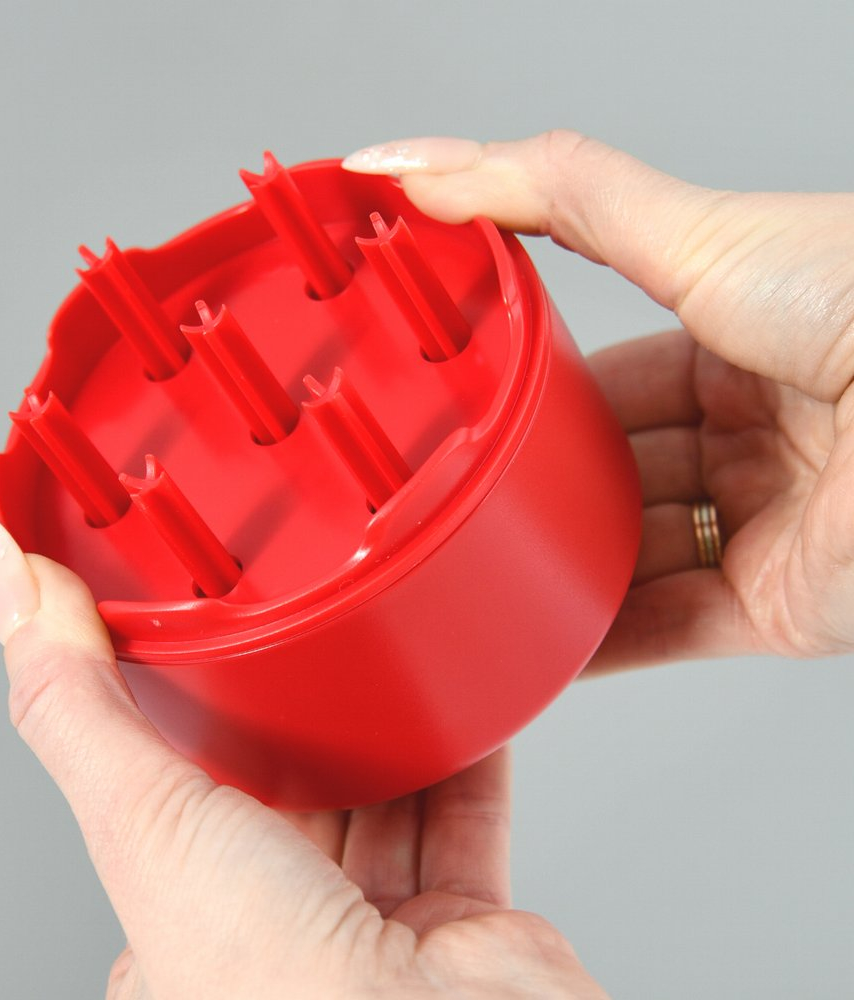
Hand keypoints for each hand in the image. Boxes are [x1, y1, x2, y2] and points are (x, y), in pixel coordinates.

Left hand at [0, 519, 606, 998]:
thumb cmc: (271, 985)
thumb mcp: (141, 818)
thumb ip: (74, 703)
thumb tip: (14, 588)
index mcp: (185, 930)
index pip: (181, 804)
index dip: (193, 734)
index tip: (205, 670)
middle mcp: (278, 936)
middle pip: (291, 796)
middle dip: (299, 724)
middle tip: (301, 646)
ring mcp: (375, 933)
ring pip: (382, 800)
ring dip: (386, 730)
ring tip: (381, 659)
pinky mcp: (464, 921)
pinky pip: (466, 813)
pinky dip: (466, 753)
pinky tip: (458, 700)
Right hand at [344, 132, 853, 669]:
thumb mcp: (696, 235)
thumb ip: (562, 196)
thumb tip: (430, 166)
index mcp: (736, 342)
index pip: (605, 378)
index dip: (532, 394)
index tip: (457, 406)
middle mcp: (750, 437)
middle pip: (610, 474)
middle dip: (536, 490)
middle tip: (455, 497)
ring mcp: (761, 525)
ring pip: (628, 560)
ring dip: (556, 573)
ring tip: (472, 576)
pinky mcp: (777, 606)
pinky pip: (665, 630)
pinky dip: (597, 645)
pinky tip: (530, 644)